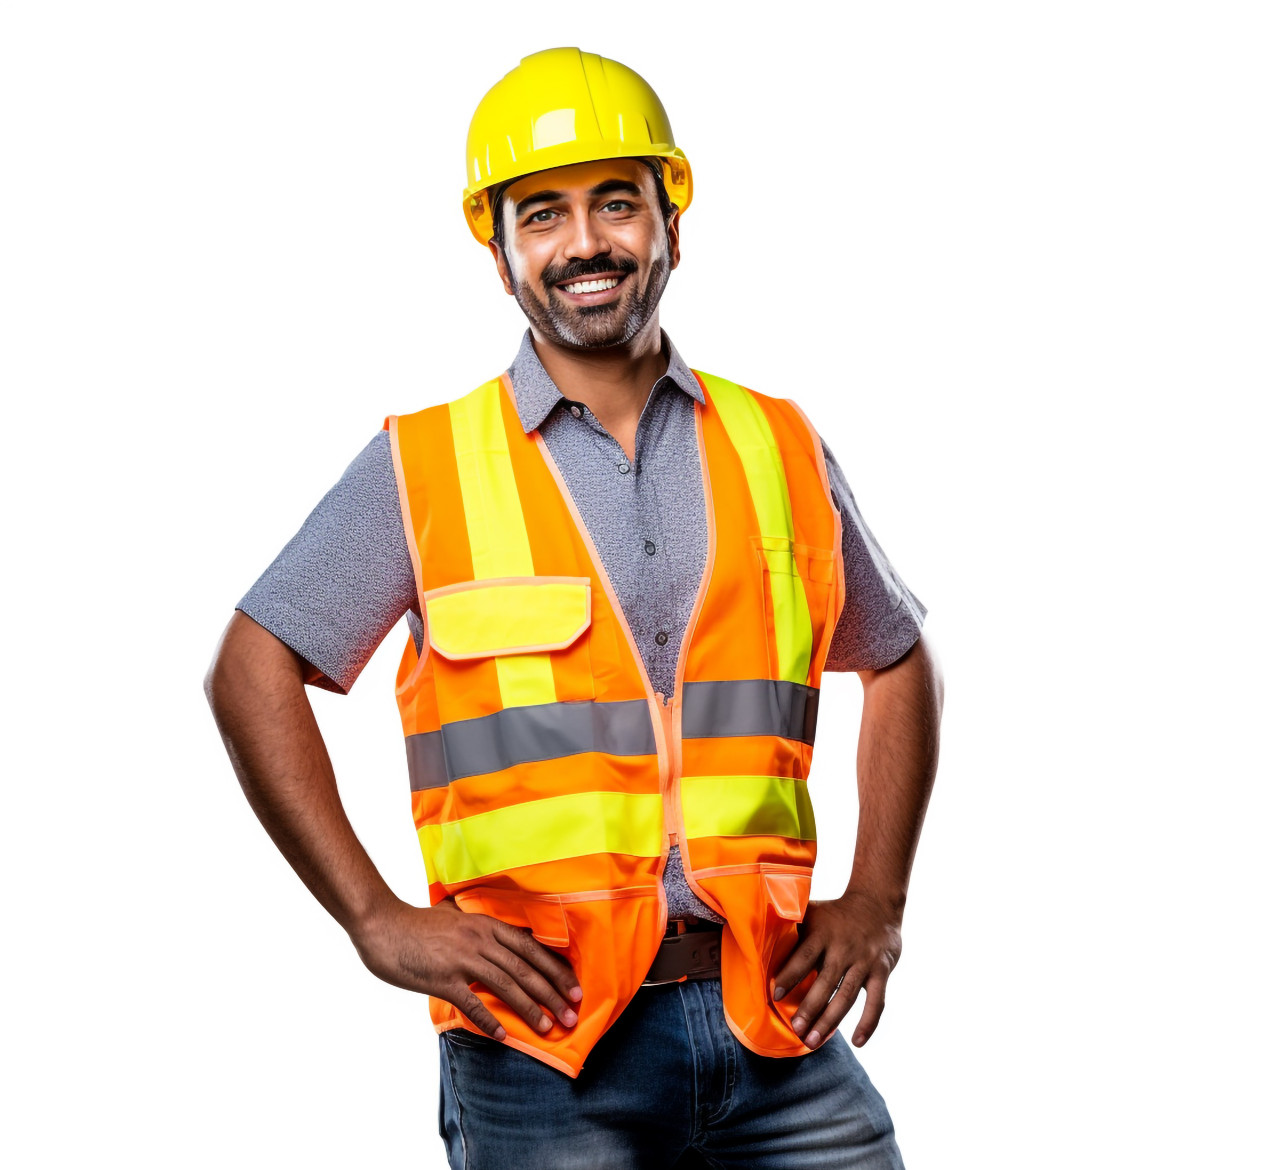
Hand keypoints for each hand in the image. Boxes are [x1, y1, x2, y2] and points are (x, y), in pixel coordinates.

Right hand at [350, 897, 582, 1040]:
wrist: (383, 925)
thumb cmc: (418, 924)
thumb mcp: (456, 916)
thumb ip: (478, 925)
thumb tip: (498, 934)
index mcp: (486, 925)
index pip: (531, 948)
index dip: (556, 969)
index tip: (575, 988)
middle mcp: (480, 939)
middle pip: (525, 968)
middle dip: (553, 993)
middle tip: (572, 1015)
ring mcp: (462, 958)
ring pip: (506, 984)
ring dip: (530, 1008)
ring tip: (548, 1027)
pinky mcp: (442, 977)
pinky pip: (471, 1001)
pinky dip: (489, 1019)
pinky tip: (503, 1036)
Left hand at [769, 889, 901, 1049]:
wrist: (877, 903)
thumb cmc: (835, 913)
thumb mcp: (812, 912)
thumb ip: (790, 925)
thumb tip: (757, 935)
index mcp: (823, 932)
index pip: (804, 956)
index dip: (790, 975)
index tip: (775, 995)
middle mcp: (844, 948)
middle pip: (825, 982)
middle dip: (810, 1008)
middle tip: (796, 1030)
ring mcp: (864, 961)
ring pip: (847, 996)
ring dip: (830, 1021)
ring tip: (813, 1040)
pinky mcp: (882, 971)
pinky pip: (876, 1001)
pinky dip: (868, 1023)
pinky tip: (858, 1041)